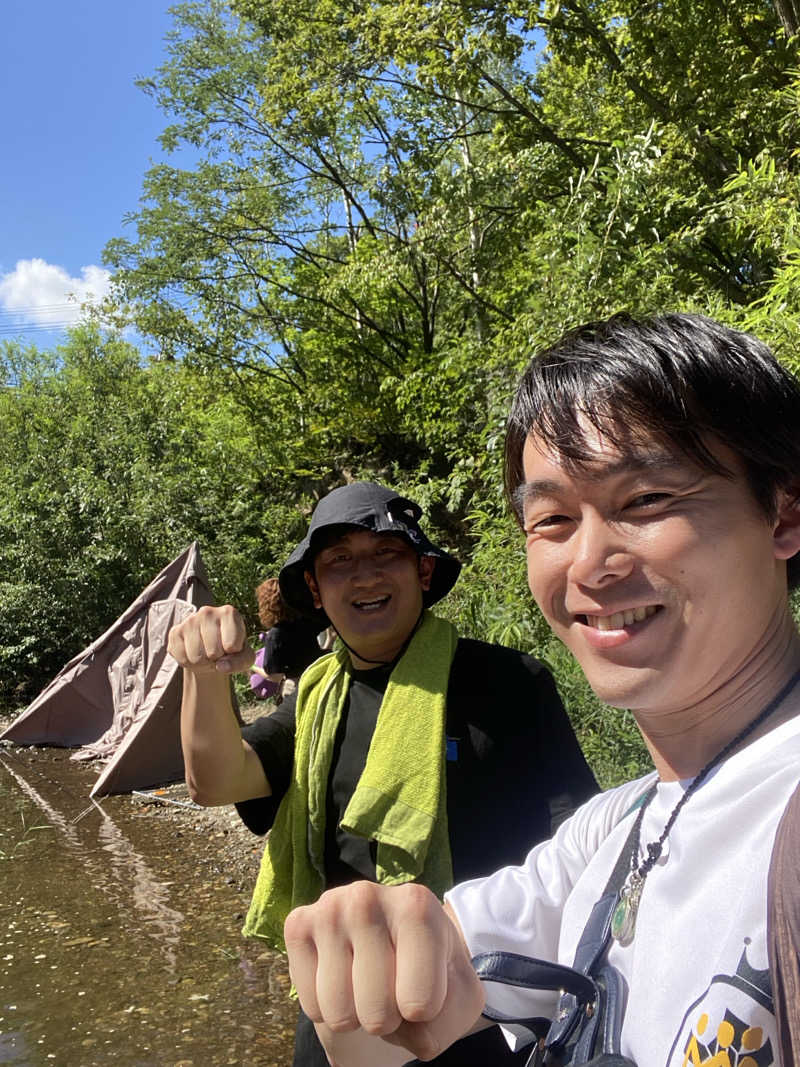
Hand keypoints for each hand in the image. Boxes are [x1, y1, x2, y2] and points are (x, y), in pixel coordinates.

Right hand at [167, 604, 253, 675]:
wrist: (210, 652)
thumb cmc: (232, 651)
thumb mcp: (244, 657)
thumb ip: (240, 662)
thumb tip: (221, 666)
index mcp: (228, 613)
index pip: (231, 645)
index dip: (233, 653)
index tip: (232, 647)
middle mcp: (207, 612)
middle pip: (213, 652)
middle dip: (216, 659)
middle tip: (217, 653)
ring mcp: (189, 620)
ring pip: (196, 657)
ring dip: (203, 663)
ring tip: (206, 654)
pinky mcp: (175, 632)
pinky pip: (182, 658)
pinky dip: (189, 663)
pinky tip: (194, 653)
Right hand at [285, 882, 485, 1063]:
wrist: (396, 941)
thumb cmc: (431, 970)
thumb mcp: (458, 997)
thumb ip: (445, 1022)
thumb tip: (411, 1033)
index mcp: (417, 906)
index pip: (420, 1004)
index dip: (424, 1013)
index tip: (424, 987)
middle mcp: (368, 897)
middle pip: (377, 1012)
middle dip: (388, 1017)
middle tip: (391, 988)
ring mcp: (329, 908)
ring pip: (339, 1012)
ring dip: (356, 1014)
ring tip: (367, 983)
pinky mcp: (298, 923)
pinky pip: (311, 1005)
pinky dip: (327, 1007)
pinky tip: (342, 976)